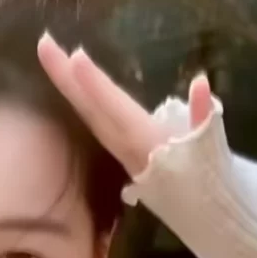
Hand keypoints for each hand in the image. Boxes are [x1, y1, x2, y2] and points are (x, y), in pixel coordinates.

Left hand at [37, 32, 213, 178]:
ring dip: (70, 86)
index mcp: (146, 143)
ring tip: (53, 57)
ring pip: (90, 114)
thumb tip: (200, 83)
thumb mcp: (212, 152)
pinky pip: (96, 120)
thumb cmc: (210, 182)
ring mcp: (120, 149)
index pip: (116, 110)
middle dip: (66, 77)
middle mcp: (126, 145)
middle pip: (91, 108)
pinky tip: (73, 81)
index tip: (75, 58)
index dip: (96, 85)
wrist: (203, 214)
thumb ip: (205, 118)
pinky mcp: (121, 150)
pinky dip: (84, 99)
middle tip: (44, 44)